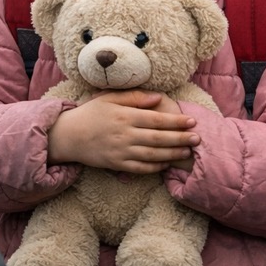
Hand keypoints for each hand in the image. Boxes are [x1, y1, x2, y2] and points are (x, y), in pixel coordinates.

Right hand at [47, 89, 198, 172]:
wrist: (68, 135)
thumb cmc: (91, 113)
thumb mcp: (110, 98)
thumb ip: (135, 97)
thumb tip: (158, 98)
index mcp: (124, 116)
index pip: (156, 119)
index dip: (176, 121)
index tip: (192, 121)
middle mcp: (124, 134)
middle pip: (158, 138)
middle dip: (180, 139)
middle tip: (197, 138)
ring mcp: (120, 151)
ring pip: (152, 154)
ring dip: (172, 154)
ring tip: (187, 151)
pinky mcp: (116, 164)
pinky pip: (140, 168)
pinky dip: (155, 167)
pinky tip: (167, 163)